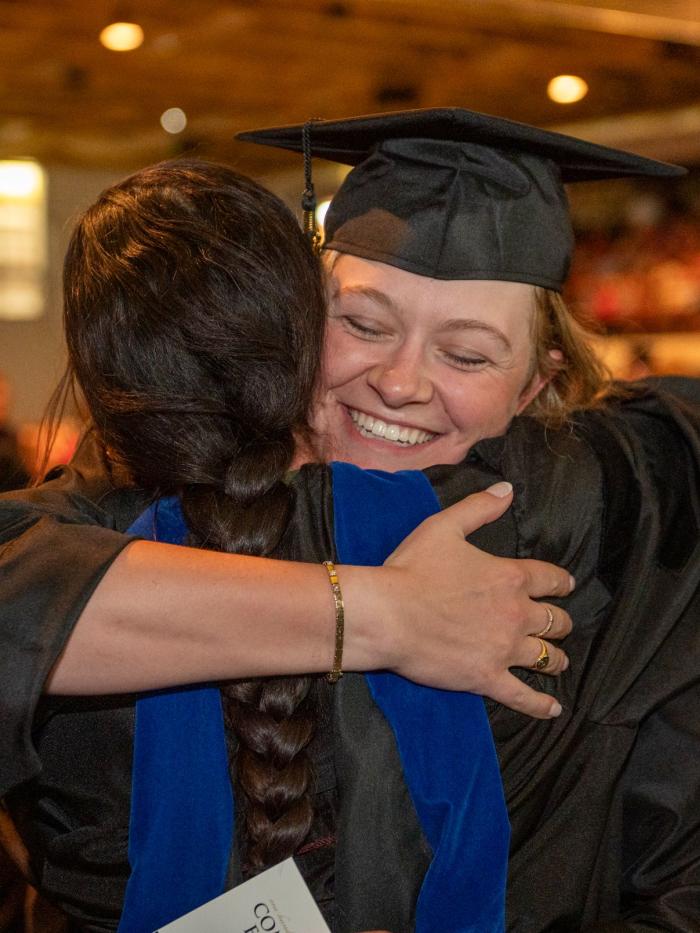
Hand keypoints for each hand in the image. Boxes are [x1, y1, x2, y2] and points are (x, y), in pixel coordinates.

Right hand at [375, 482, 572, 717]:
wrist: (387, 614)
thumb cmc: (411, 569)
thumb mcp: (444, 526)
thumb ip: (479, 508)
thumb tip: (507, 490)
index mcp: (508, 577)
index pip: (549, 578)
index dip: (561, 582)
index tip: (566, 585)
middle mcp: (515, 613)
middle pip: (555, 620)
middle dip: (561, 622)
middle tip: (560, 624)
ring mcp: (503, 649)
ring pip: (547, 657)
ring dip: (556, 658)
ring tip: (558, 662)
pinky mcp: (486, 677)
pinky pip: (523, 696)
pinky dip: (541, 705)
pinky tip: (553, 710)